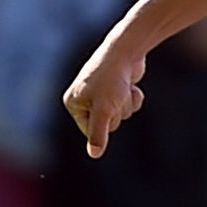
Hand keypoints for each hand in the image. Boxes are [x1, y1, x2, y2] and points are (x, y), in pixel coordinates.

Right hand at [63, 31, 146, 158]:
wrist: (126, 51)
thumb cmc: (111, 80)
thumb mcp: (104, 110)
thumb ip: (98, 134)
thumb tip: (94, 154)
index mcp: (73, 104)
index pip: (91, 132)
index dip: (105, 123)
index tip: (106, 107)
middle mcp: (84, 99)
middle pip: (108, 125)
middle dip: (118, 113)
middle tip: (115, 95)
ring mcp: (101, 93)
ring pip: (121, 114)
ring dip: (127, 104)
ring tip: (122, 87)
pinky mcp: (117, 88)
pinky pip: (129, 105)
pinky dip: (133, 97)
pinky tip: (130, 84)